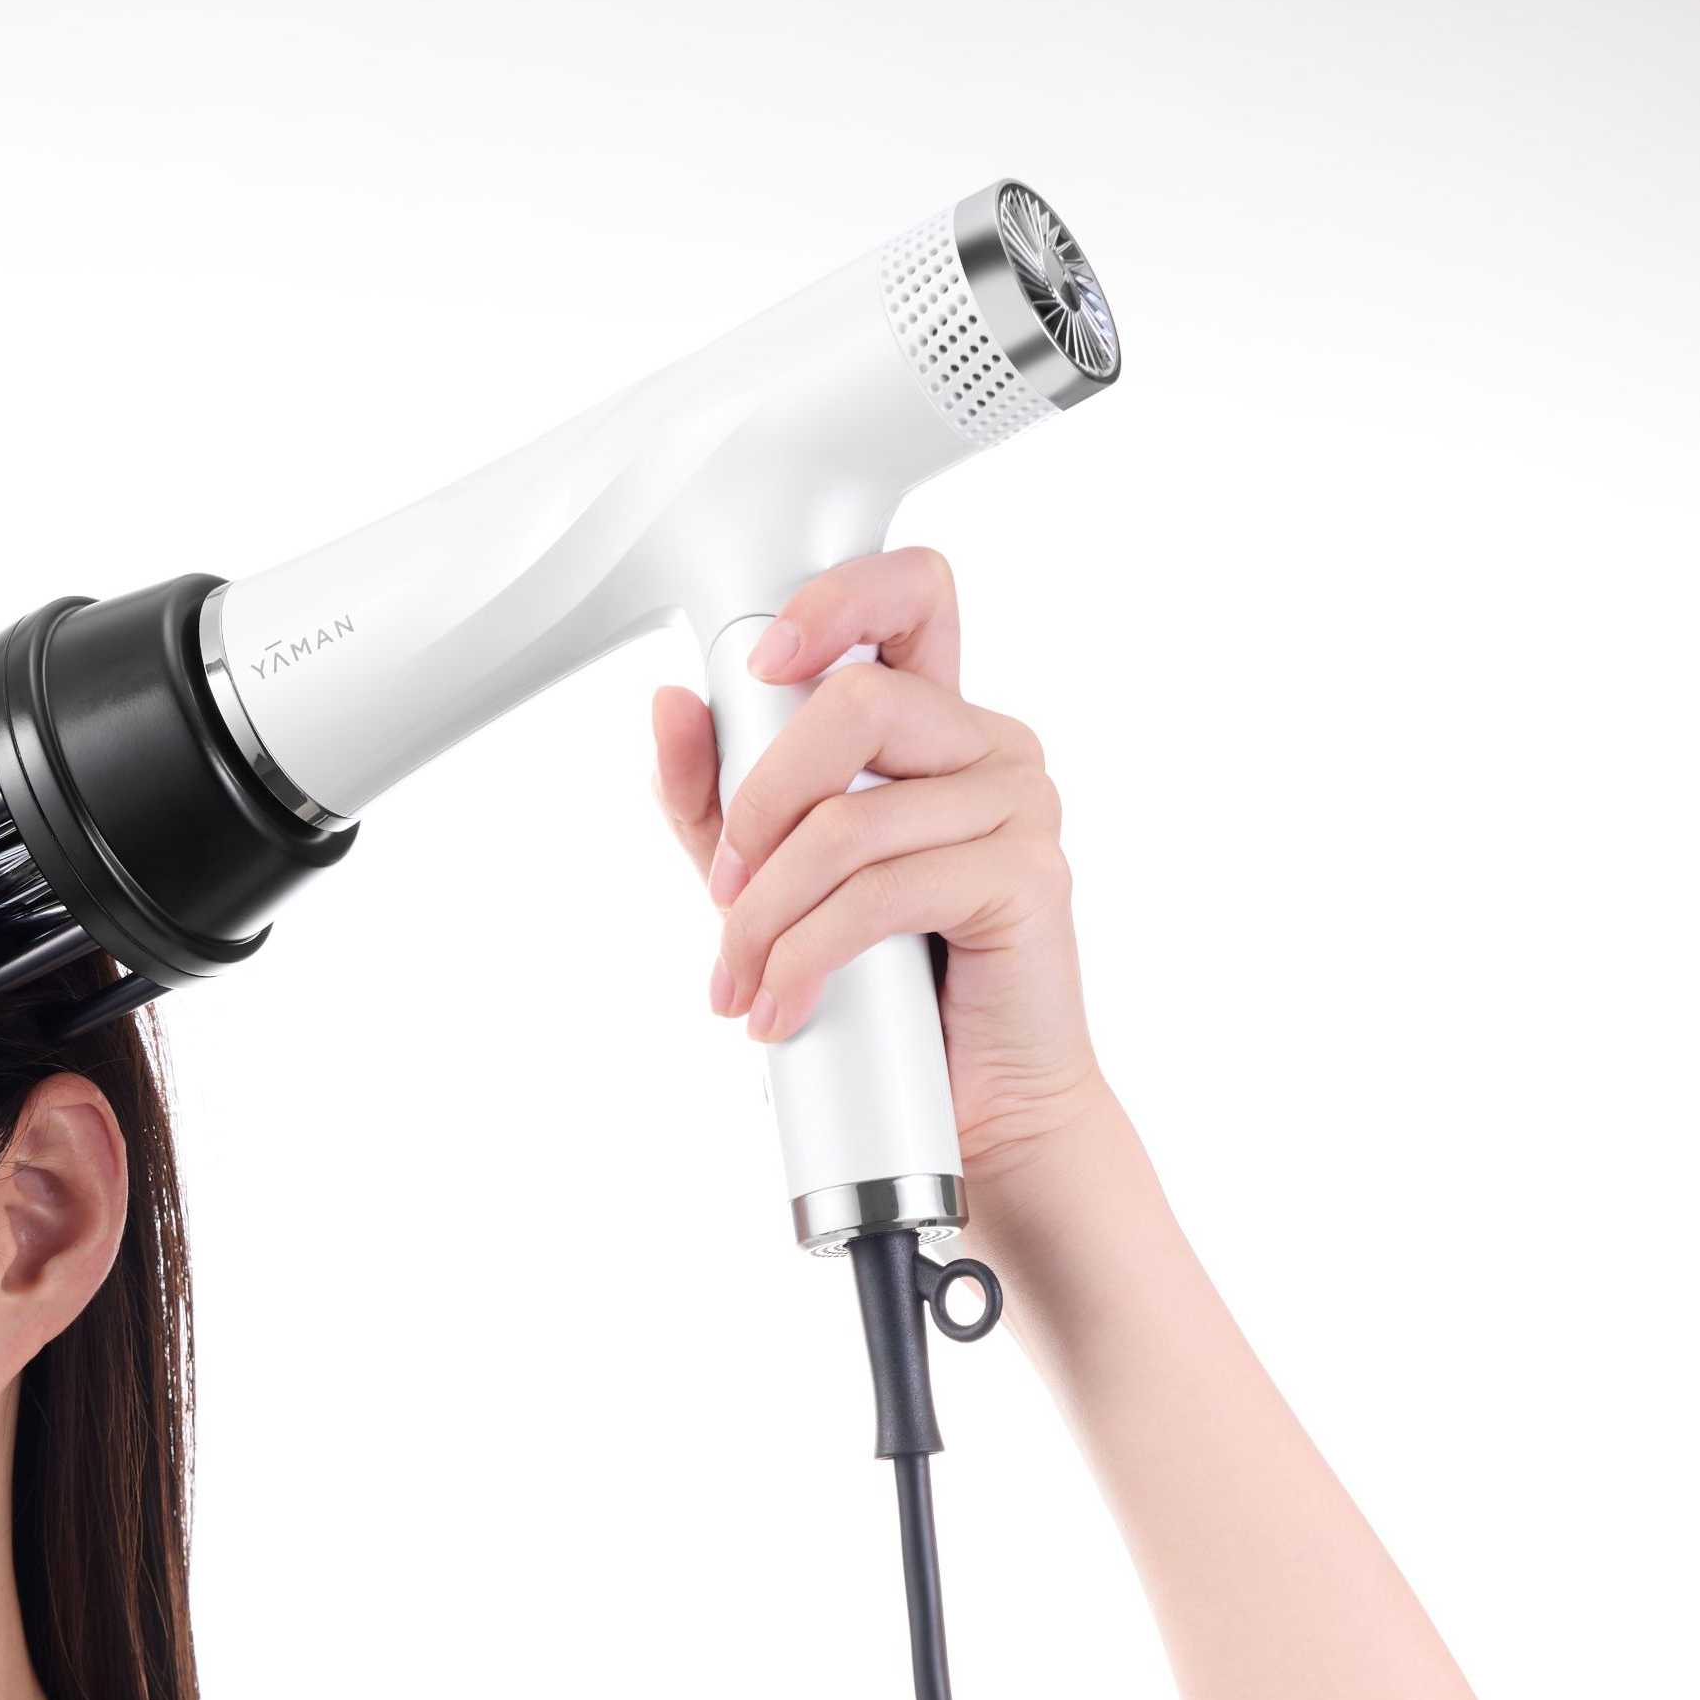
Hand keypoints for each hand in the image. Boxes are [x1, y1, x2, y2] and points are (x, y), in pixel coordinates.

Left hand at [649, 544, 1111, 1185]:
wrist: (976, 1104)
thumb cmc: (883, 987)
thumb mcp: (771, 879)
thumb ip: (717, 795)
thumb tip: (671, 703)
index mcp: (935, 724)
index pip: (911, 594)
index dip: (837, 600)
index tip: (762, 664)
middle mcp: (989, 746)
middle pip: (858, 700)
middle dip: (760, 801)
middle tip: (728, 886)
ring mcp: (1020, 804)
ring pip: (852, 819)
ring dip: (768, 914)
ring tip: (743, 979)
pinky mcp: (1028, 876)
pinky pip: (884, 891)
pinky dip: (808, 955)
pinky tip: (784, 1004)